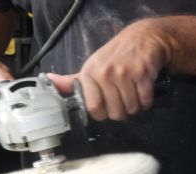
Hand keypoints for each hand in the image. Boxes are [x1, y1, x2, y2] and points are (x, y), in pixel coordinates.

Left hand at [47, 19, 171, 120]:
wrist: (142, 37)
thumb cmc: (115, 55)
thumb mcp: (91, 66)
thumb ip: (72, 80)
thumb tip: (49, 81)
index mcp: (90, 73)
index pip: (93, 108)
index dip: (102, 114)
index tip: (106, 108)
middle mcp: (105, 73)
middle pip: (115, 112)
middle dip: (121, 112)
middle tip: (122, 101)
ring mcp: (124, 73)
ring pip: (131, 108)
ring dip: (134, 107)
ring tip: (133, 95)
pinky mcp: (142, 74)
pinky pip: (144, 101)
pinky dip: (146, 102)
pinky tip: (142, 92)